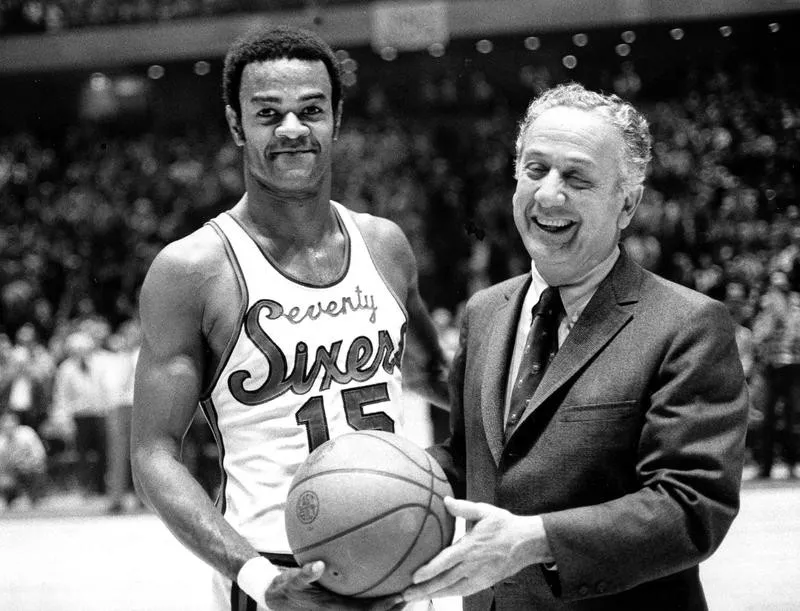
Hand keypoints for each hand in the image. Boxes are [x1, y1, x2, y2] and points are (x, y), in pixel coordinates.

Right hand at [265, 561, 405, 609]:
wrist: (277, 596)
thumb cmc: (287, 589)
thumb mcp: (292, 581)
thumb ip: (305, 574)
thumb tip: (317, 565)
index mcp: (335, 610)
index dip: (383, 607)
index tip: (399, 596)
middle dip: (394, 605)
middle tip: (412, 591)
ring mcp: (342, 607)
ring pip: (369, 607)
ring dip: (388, 601)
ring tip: (407, 586)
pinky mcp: (340, 601)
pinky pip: (361, 597)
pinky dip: (375, 591)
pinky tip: (383, 574)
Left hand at [402, 497, 552, 601]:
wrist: (527, 543)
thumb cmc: (504, 524)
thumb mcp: (485, 511)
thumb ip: (463, 508)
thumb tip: (445, 500)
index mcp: (471, 547)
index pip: (446, 561)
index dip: (430, 570)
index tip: (414, 576)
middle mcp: (473, 565)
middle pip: (445, 581)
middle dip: (424, 589)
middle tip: (404, 594)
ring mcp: (479, 576)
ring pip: (452, 589)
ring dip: (432, 594)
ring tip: (414, 597)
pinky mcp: (484, 583)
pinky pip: (463, 591)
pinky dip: (448, 595)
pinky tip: (436, 595)